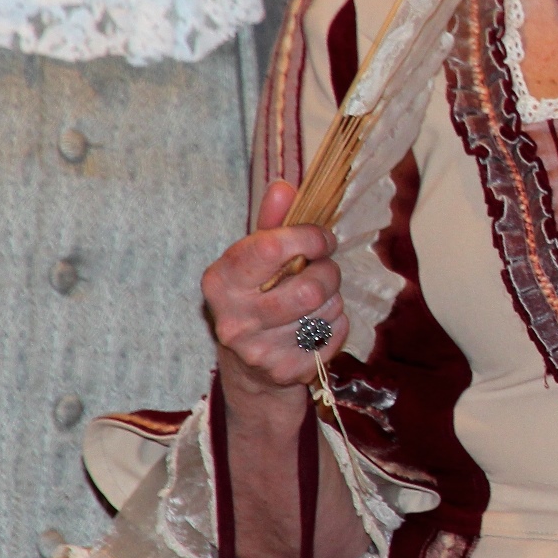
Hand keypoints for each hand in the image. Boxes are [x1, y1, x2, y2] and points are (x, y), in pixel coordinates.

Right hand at [202, 178, 344, 419]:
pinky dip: (338, 324)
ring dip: (333, 299)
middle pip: (309, 287)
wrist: (248, 365)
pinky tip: (318, 325)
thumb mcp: (254, 259)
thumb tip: (284, 186)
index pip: (272, 248)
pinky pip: (337, 335)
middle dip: (328, 273)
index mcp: (220, 282)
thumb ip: (271, 223)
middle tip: (323, 272)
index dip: (309, 237)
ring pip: (327, 310)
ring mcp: (259, 351)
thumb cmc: (256, 296)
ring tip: (316, 300)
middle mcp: (234, 319)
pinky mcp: (287, 372)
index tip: (322, 239)